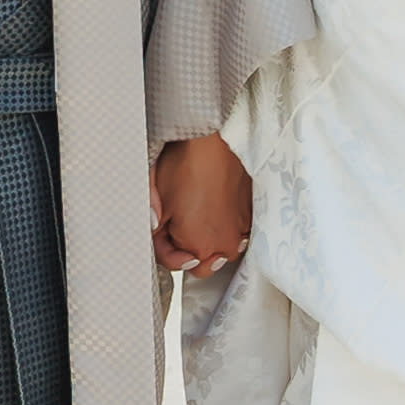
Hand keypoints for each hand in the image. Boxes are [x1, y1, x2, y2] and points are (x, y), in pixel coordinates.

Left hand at [152, 133, 253, 278]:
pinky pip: (238, 231)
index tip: (164, 232)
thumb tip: (153, 238)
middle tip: (177, 224)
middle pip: (204, 263)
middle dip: (189, 249)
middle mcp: (226, 243)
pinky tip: (215, 205)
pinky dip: (226, 224)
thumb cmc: (186, 164)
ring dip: (210, 238)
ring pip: (222, 248)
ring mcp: (242, 229)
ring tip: (197, 212)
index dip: (167, 250)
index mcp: (199, 246)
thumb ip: (152, 230)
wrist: (213, 139)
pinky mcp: (252, 213)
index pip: (180, 265)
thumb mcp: (157, 199)